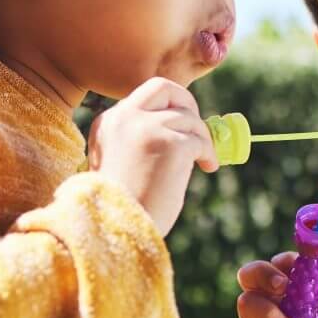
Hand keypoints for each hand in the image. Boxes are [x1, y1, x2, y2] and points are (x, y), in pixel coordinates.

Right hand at [88, 78, 217, 236]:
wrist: (115, 229)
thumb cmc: (121, 206)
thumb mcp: (120, 160)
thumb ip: (138, 138)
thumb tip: (179, 126)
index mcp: (108, 122)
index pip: (144, 95)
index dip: (168, 105)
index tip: (180, 123)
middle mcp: (125, 117)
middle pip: (166, 88)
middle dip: (188, 104)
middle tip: (197, 130)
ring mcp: (148, 128)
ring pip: (189, 118)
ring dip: (202, 138)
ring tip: (203, 161)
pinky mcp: (171, 144)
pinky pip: (199, 139)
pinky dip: (208, 152)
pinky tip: (207, 167)